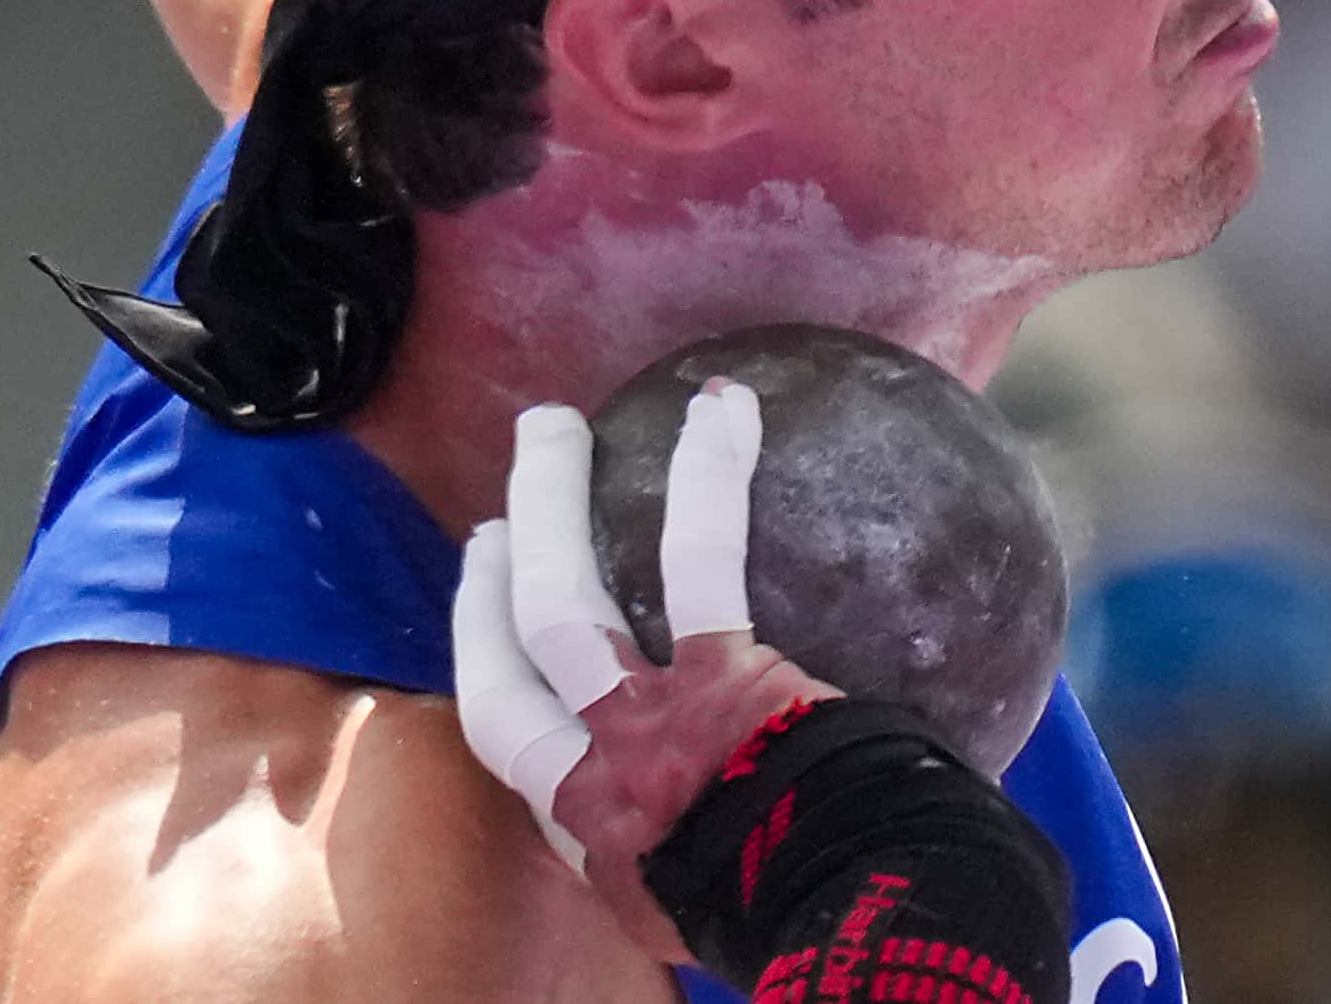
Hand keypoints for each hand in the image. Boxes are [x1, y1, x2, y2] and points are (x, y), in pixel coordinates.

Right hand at [452, 384, 838, 965]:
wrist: (845, 919)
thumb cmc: (798, 916)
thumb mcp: (705, 905)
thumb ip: (694, 841)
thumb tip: (747, 810)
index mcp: (590, 824)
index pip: (511, 735)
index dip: (485, 655)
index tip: (486, 598)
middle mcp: (597, 770)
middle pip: (514, 650)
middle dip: (491, 573)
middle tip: (497, 509)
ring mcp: (648, 721)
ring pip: (562, 596)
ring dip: (547, 500)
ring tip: (547, 425)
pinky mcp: (721, 675)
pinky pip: (699, 555)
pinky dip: (707, 475)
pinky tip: (721, 411)